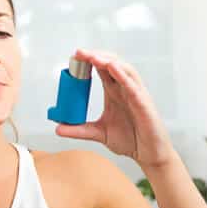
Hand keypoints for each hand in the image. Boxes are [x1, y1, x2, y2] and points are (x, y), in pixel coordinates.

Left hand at [54, 49, 174, 167]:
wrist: (148, 154)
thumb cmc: (130, 140)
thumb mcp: (98, 133)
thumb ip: (80, 130)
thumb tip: (58, 128)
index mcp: (114, 92)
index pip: (101, 69)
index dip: (89, 61)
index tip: (73, 58)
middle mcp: (125, 89)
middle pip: (112, 64)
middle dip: (96, 56)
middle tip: (79, 53)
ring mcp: (136, 94)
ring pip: (124, 70)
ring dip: (109, 61)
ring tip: (93, 57)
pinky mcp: (144, 104)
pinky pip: (134, 86)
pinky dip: (123, 76)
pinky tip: (113, 68)